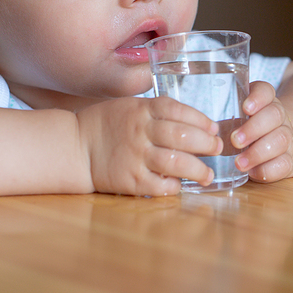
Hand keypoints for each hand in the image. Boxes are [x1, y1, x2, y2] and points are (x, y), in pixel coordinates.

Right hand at [76, 96, 222, 196]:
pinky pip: (161, 185)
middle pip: (182, 136)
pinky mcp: (131, 179)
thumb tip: (195, 122)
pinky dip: (175, 186)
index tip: (213, 129)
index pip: (178, 110)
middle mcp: (140, 131)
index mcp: (141, 110)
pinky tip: (179, 184)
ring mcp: (136, 156)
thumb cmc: (106, 124)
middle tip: (217, 150)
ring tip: (207, 174)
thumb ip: (156, 111)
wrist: (76, 146)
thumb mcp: (129, 106)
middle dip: (207, 144)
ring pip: (176, 162)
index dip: (201, 120)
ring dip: (198, 169)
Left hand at [230, 81, 292, 182]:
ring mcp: (286, 137)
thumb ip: (222, 117)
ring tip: (239, 162)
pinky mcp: (289, 159)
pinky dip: (268, 168)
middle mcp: (278, 117)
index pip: (266, 91)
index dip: (257, 98)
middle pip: (274, 115)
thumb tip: (193, 128)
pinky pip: (284, 163)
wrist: (279, 145)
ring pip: (281, 140)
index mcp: (264, 101)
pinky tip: (252, 172)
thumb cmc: (247, 128)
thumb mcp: (236, 117)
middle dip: (254, 128)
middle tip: (234, 140)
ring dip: (258, 152)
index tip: (245, 107)